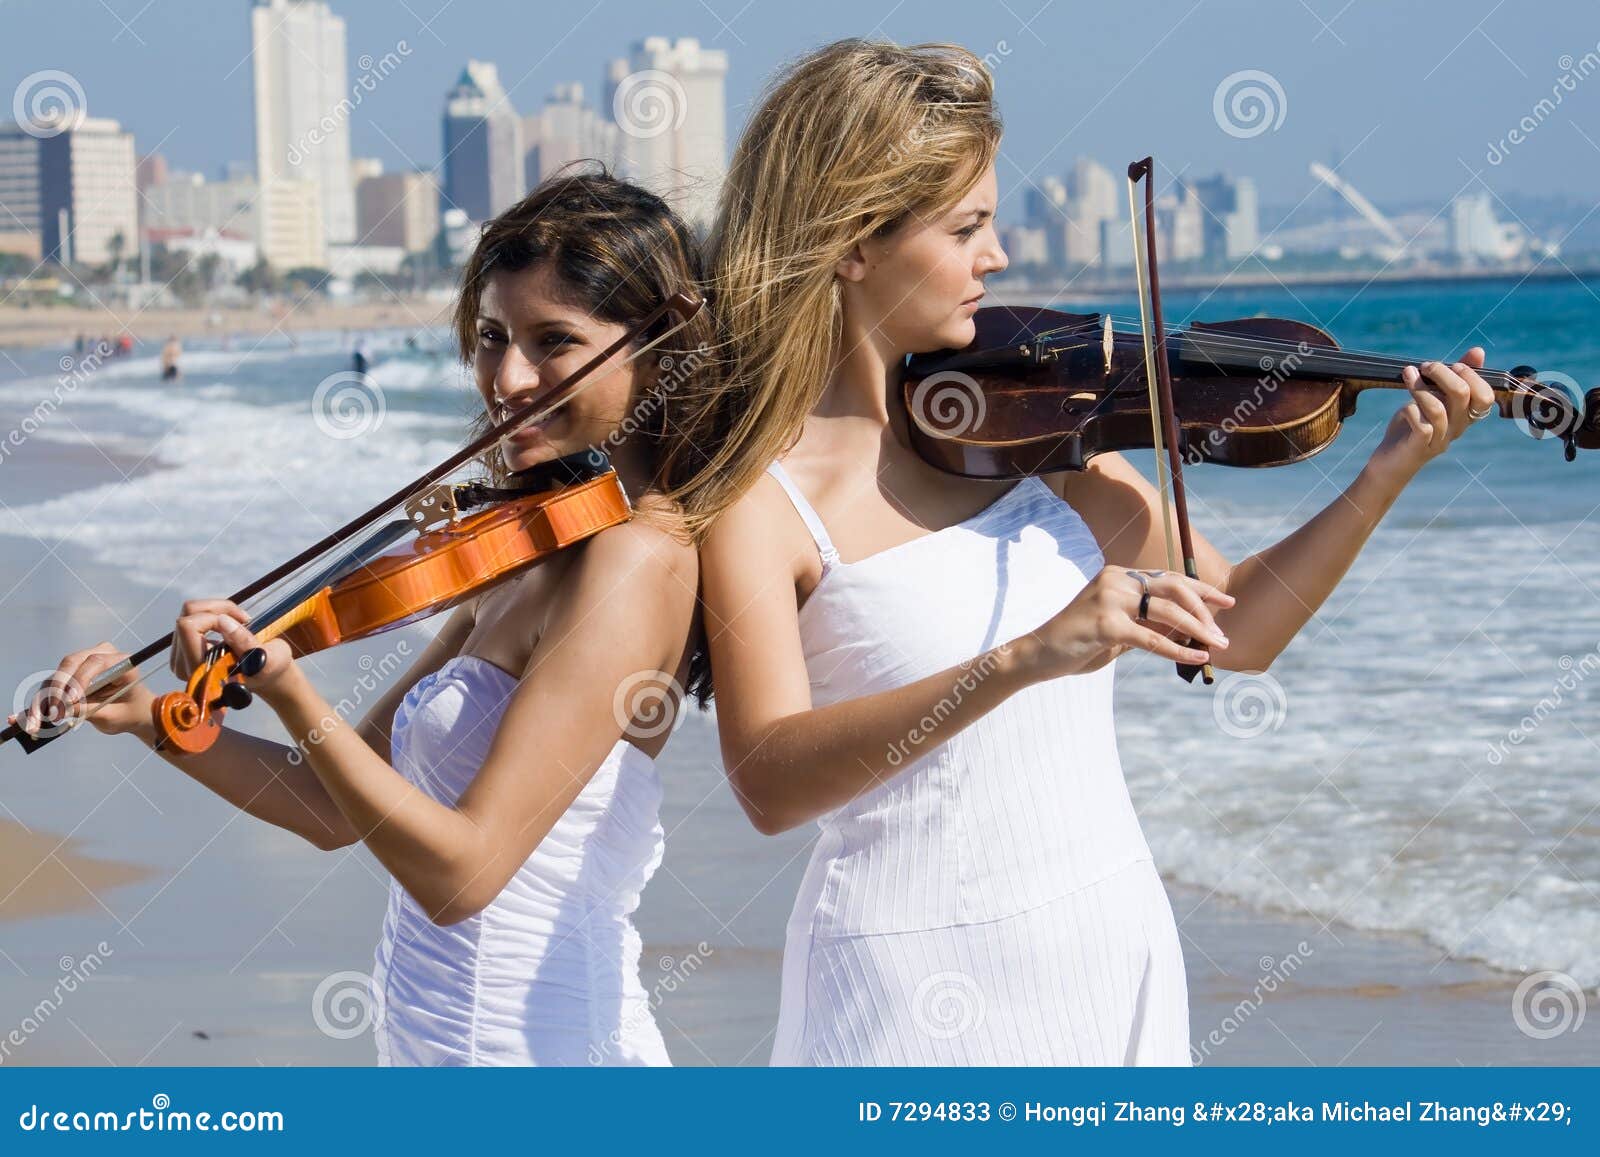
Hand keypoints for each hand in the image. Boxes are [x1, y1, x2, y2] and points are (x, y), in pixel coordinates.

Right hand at [9, 643, 153, 737]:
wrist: (130, 711)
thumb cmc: (127, 712)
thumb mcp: (113, 716)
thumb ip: (91, 710)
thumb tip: (62, 709)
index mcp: (121, 662)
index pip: (96, 663)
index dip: (80, 679)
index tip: (72, 700)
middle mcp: (100, 655)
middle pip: (71, 663)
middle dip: (58, 689)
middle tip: (53, 712)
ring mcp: (83, 662)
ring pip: (57, 675)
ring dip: (44, 699)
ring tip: (38, 722)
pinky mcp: (69, 674)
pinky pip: (51, 685)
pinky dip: (40, 702)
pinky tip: (28, 718)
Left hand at [170, 599, 297, 700]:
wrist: (265, 674)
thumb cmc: (269, 667)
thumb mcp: (269, 657)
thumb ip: (246, 642)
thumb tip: (222, 621)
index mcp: (203, 673)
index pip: (189, 628)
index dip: (214, 618)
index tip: (240, 625)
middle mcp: (185, 666)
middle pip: (187, 616)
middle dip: (218, 610)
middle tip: (243, 619)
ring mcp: (181, 656)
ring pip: (188, 612)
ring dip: (217, 610)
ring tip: (239, 621)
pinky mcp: (183, 646)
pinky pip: (191, 615)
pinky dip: (213, 613)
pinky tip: (229, 624)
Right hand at [1022, 566, 1234, 679]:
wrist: (1037, 655)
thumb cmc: (1077, 643)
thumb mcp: (1117, 629)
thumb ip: (1146, 623)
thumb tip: (1185, 629)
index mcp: (1118, 575)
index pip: (1168, 578)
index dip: (1201, 589)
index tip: (1226, 601)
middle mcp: (1115, 580)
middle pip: (1174, 587)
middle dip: (1205, 608)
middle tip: (1224, 631)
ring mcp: (1109, 600)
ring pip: (1168, 611)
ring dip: (1198, 630)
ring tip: (1217, 646)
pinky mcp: (1106, 625)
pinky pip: (1152, 638)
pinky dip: (1178, 649)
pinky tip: (1196, 658)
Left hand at [1367, 348, 1495, 487]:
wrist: (1390, 461)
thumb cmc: (1413, 426)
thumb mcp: (1433, 398)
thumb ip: (1453, 377)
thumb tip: (1479, 351)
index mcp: (1464, 416)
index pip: (1485, 396)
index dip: (1473, 376)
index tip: (1454, 363)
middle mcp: (1457, 428)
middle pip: (1462, 395)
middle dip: (1443, 373)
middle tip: (1427, 366)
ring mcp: (1440, 439)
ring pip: (1438, 408)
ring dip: (1421, 387)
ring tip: (1408, 373)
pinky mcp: (1420, 447)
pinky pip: (1422, 425)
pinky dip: (1413, 409)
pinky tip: (1404, 405)